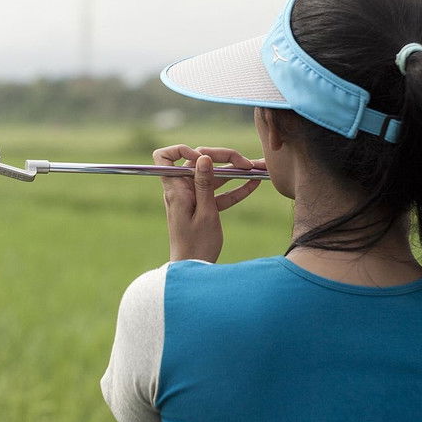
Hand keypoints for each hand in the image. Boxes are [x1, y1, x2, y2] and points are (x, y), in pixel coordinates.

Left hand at [153, 145, 262, 262]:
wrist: (193, 271)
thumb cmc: (196, 246)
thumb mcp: (206, 213)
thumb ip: (204, 184)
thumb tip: (203, 157)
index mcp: (176, 189)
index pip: (165, 157)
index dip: (182, 150)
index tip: (203, 158)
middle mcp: (181, 189)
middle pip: (199, 162)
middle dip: (223, 158)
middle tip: (246, 163)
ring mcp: (192, 198)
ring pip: (212, 176)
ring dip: (234, 172)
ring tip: (256, 169)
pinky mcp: (202, 207)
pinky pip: (218, 193)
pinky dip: (234, 189)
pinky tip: (253, 184)